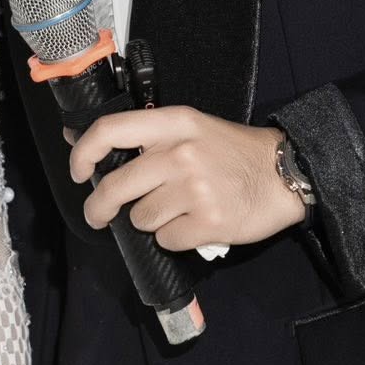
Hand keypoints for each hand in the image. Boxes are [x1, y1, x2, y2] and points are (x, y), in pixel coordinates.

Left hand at [68, 108, 304, 250]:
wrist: (286, 173)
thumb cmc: (233, 152)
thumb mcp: (191, 128)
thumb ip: (145, 137)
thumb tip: (85, 144)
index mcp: (174, 124)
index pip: (110, 130)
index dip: (83, 153)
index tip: (78, 172)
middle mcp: (180, 154)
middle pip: (117, 187)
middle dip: (100, 208)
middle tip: (99, 216)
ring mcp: (194, 189)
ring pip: (141, 218)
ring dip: (152, 221)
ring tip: (177, 209)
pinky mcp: (208, 222)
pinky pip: (166, 240)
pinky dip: (175, 238)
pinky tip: (194, 224)